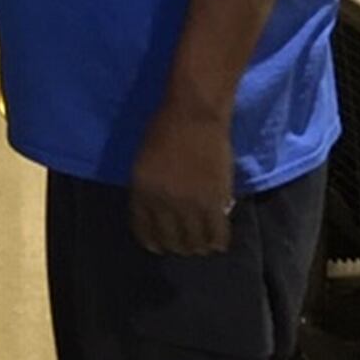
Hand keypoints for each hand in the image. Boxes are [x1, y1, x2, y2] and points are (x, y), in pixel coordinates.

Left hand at [129, 101, 234, 255]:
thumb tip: (158, 215)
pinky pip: (217, 235)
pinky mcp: (215, 202)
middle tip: (185, 245)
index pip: (144, 231)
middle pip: (171, 241)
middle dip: (177, 246)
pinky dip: (217, 241)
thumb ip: (148, 189)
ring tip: (201, 245)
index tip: (160, 246)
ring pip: (195, 242)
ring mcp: (190, 205)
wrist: (194, 113)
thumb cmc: (165, 129)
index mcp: (141, 191)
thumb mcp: (144, 162)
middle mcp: (163, 202)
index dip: (153, 242)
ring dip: (198, 246)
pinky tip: (217, 241)